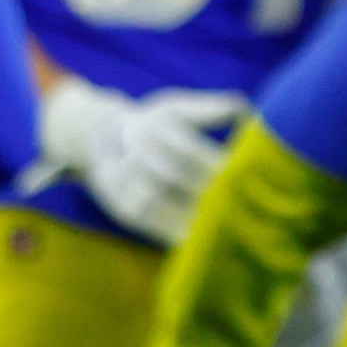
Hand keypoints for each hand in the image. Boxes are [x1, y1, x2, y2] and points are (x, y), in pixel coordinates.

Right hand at [31, 77, 247, 244]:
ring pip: (159, 203)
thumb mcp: (176, 107)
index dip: (216, 163)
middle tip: (243, 202)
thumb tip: (247, 110)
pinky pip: (148, 223)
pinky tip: (199, 239)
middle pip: (176, 176)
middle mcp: (135, 153)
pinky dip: (173, 233)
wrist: (98, 137)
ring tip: (225, 223)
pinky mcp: (120, 206)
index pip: (189, 149)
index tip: (244, 174)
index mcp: (155, 127)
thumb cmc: (155, 123)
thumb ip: (211, 108)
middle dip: (209, 190)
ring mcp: (124, 181)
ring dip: (192, 215)